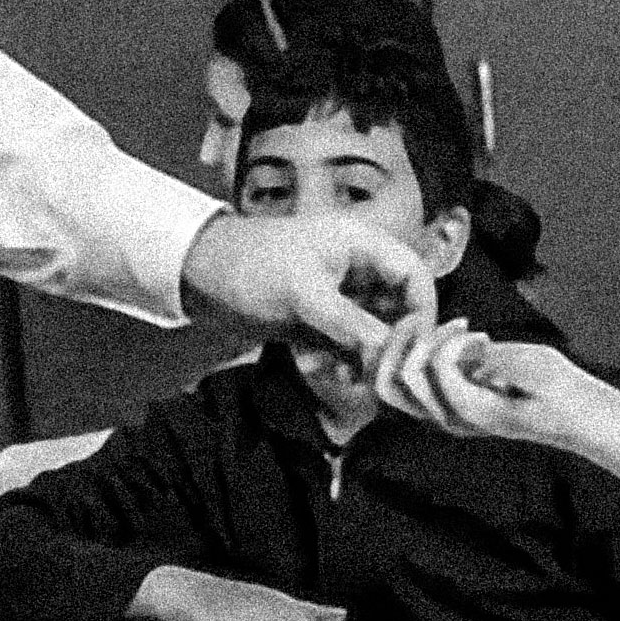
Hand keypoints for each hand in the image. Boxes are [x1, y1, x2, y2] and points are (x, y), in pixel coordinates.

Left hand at [181, 211, 437, 357]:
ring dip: (365, 356)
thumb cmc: (251, 270)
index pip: (415, 276)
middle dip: (392, 342)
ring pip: (376, 329)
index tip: (414, 353)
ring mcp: (340, 292)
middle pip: (400, 306)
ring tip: (344, 376)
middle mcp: (358, 266)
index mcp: (362, 244)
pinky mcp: (322, 316)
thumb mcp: (305, 297)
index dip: (422, 314)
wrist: (197, 275)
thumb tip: (392, 358)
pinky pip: (349, 341)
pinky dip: (344, 360)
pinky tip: (325, 371)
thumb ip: (351, 326)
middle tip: (381, 376)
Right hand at [367, 310, 596, 448]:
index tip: (418, 317)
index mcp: (440, 403)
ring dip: (432, 340)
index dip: (387, 344)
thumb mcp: (488, 354)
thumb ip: (452, 348)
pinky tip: (484, 339)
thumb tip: (417, 329)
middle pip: (382, 383)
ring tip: (466, 330)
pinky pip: (442, 371)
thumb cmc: (540, 378)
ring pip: (409, 375)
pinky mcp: (474, 412)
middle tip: (432, 319)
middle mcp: (441, 415)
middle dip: (398, 340)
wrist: (580, 405)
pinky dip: (456, 344)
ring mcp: (456, 417)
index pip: (382, 382)